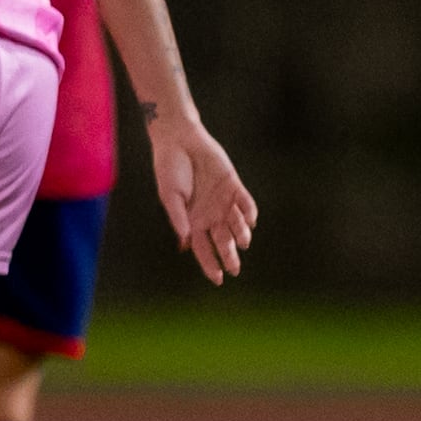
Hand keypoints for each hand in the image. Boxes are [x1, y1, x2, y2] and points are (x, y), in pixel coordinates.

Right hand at [148, 113, 257, 285]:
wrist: (180, 140)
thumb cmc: (169, 169)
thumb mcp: (169, 195)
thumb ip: (179, 216)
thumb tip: (187, 240)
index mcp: (192, 221)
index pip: (203, 249)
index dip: (210, 265)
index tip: (218, 279)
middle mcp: (209, 215)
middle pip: (222, 242)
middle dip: (229, 256)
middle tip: (235, 269)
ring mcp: (223, 201)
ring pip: (236, 225)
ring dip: (240, 234)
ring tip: (241, 240)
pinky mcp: (233, 185)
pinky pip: (245, 203)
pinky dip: (249, 213)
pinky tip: (250, 220)